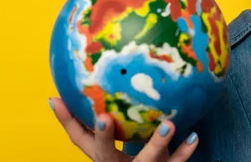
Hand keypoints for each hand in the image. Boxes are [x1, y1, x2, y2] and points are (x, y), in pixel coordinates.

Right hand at [50, 97, 198, 160]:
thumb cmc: (129, 157)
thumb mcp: (108, 141)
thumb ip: (90, 119)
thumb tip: (56, 94)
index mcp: (102, 156)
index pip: (80, 140)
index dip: (68, 122)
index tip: (59, 100)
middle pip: (106, 155)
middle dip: (104, 137)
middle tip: (105, 117)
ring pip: (147, 160)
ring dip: (157, 143)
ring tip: (168, 124)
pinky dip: (184, 151)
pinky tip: (194, 135)